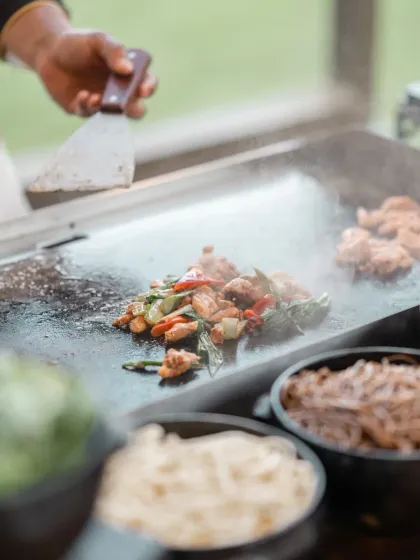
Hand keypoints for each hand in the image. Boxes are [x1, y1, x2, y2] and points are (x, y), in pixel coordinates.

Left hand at [1, 3, 156, 117]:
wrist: (49, 52)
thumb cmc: (78, 44)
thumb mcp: (97, 40)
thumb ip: (114, 50)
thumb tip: (128, 70)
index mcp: (128, 74)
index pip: (147, 83)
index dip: (149, 87)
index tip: (143, 88)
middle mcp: (119, 92)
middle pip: (137, 109)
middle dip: (135, 108)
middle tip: (126, 102)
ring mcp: (102, 104)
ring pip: (114, 116)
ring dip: (110, 109)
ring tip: (98, 97)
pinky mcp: (84, 110)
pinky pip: (89, 114)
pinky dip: (87, 106)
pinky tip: (83, 94)